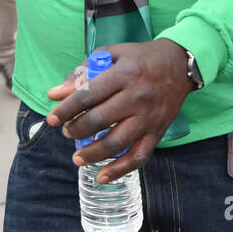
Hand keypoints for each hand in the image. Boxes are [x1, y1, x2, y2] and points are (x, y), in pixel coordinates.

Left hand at [46, 38, 193, 182]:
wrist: (180, 64)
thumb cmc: (140, 58)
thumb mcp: (111, 54)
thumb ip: (82, 73)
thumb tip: (55, 94)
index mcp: (123, 74)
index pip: (88, 95)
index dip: (66, 109)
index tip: (51, 119)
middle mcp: (136, 97)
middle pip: (100, 120)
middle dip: (77, 130)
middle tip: (66, 132)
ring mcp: (148, 117)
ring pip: (117, 142)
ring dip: (93, 154)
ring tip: (77, 157)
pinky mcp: (158, 131)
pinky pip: (139, 156)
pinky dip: (120, 170)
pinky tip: (102, 176)